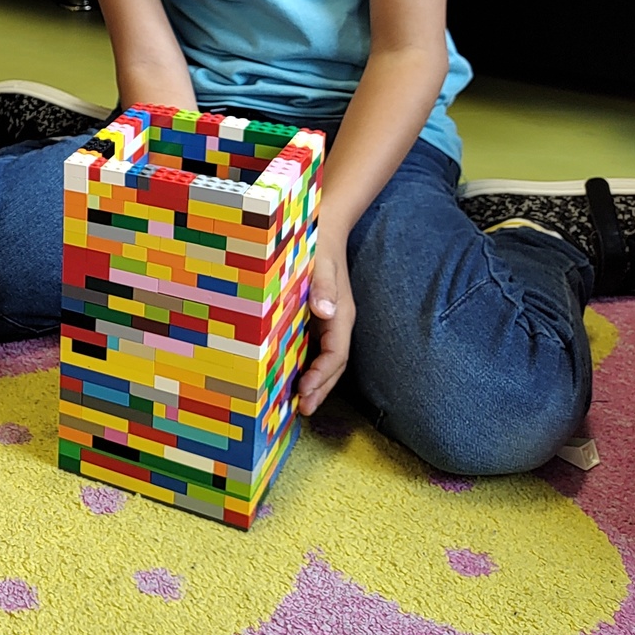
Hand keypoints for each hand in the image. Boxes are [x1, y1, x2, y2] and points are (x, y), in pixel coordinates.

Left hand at [297, 235, 355, 415]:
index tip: (305, 391)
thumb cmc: (318, 245)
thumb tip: (326, 312)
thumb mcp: (320, 263)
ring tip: (298, 402)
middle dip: (320, 388)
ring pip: (326, 359)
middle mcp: (338, 321)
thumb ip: (323, 287)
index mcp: (341, 313)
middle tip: (302, 409)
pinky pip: (316, 347)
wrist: (326, 225)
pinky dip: (308, 364)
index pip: (336, 354)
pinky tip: (292, 375)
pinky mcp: (320, 316)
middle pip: (334, 364)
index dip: (321, 376)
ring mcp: (330, 320)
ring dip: (315, 381)